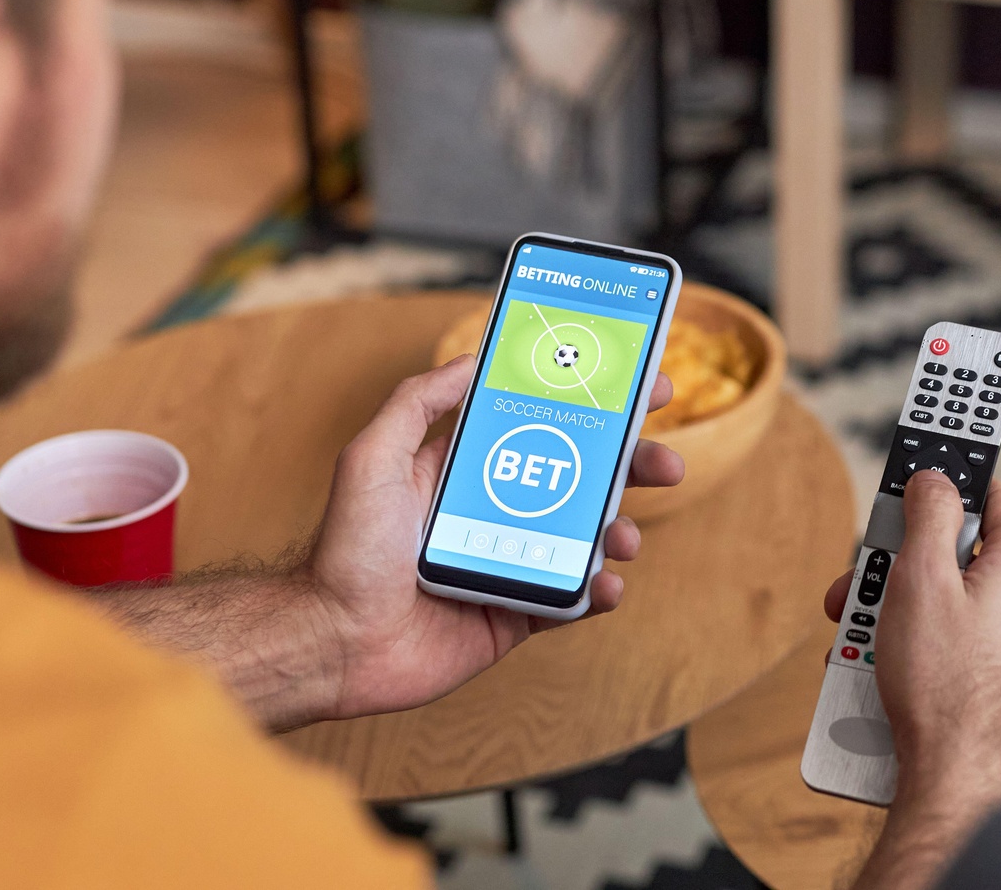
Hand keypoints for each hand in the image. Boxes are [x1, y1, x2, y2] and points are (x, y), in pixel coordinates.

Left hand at [303, 355, 682, 722]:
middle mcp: (496, 512)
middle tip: (666, 462)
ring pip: (587, 539)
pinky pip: (572, 600)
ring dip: (621, 531)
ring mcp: (511, 563)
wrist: (334, 642)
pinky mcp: (515, 615)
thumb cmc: (344, 549)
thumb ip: (418, 402)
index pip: (543, 426)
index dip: (592, 407)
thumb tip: (472, 359)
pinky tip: (607, 584)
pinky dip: (601, 591)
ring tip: (626, 537)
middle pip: (582, 479)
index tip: (639, 389)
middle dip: (631, 466)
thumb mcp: (371, 456)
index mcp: (467, 469)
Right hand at [828, 472, 1000, 889]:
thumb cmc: (943, 686)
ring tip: (859, 643)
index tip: (915, 477)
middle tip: (862, 583)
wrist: (961, 787)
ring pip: (947, 605)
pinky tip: (878, 674)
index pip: (994, 496)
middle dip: (900, 566)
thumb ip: (929, 514)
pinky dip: (913, 650)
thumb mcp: (921, 578)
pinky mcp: (999, 686)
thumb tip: (936, 478)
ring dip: (895, 613)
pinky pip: (951, 648)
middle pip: (957, 556)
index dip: (949, 483)